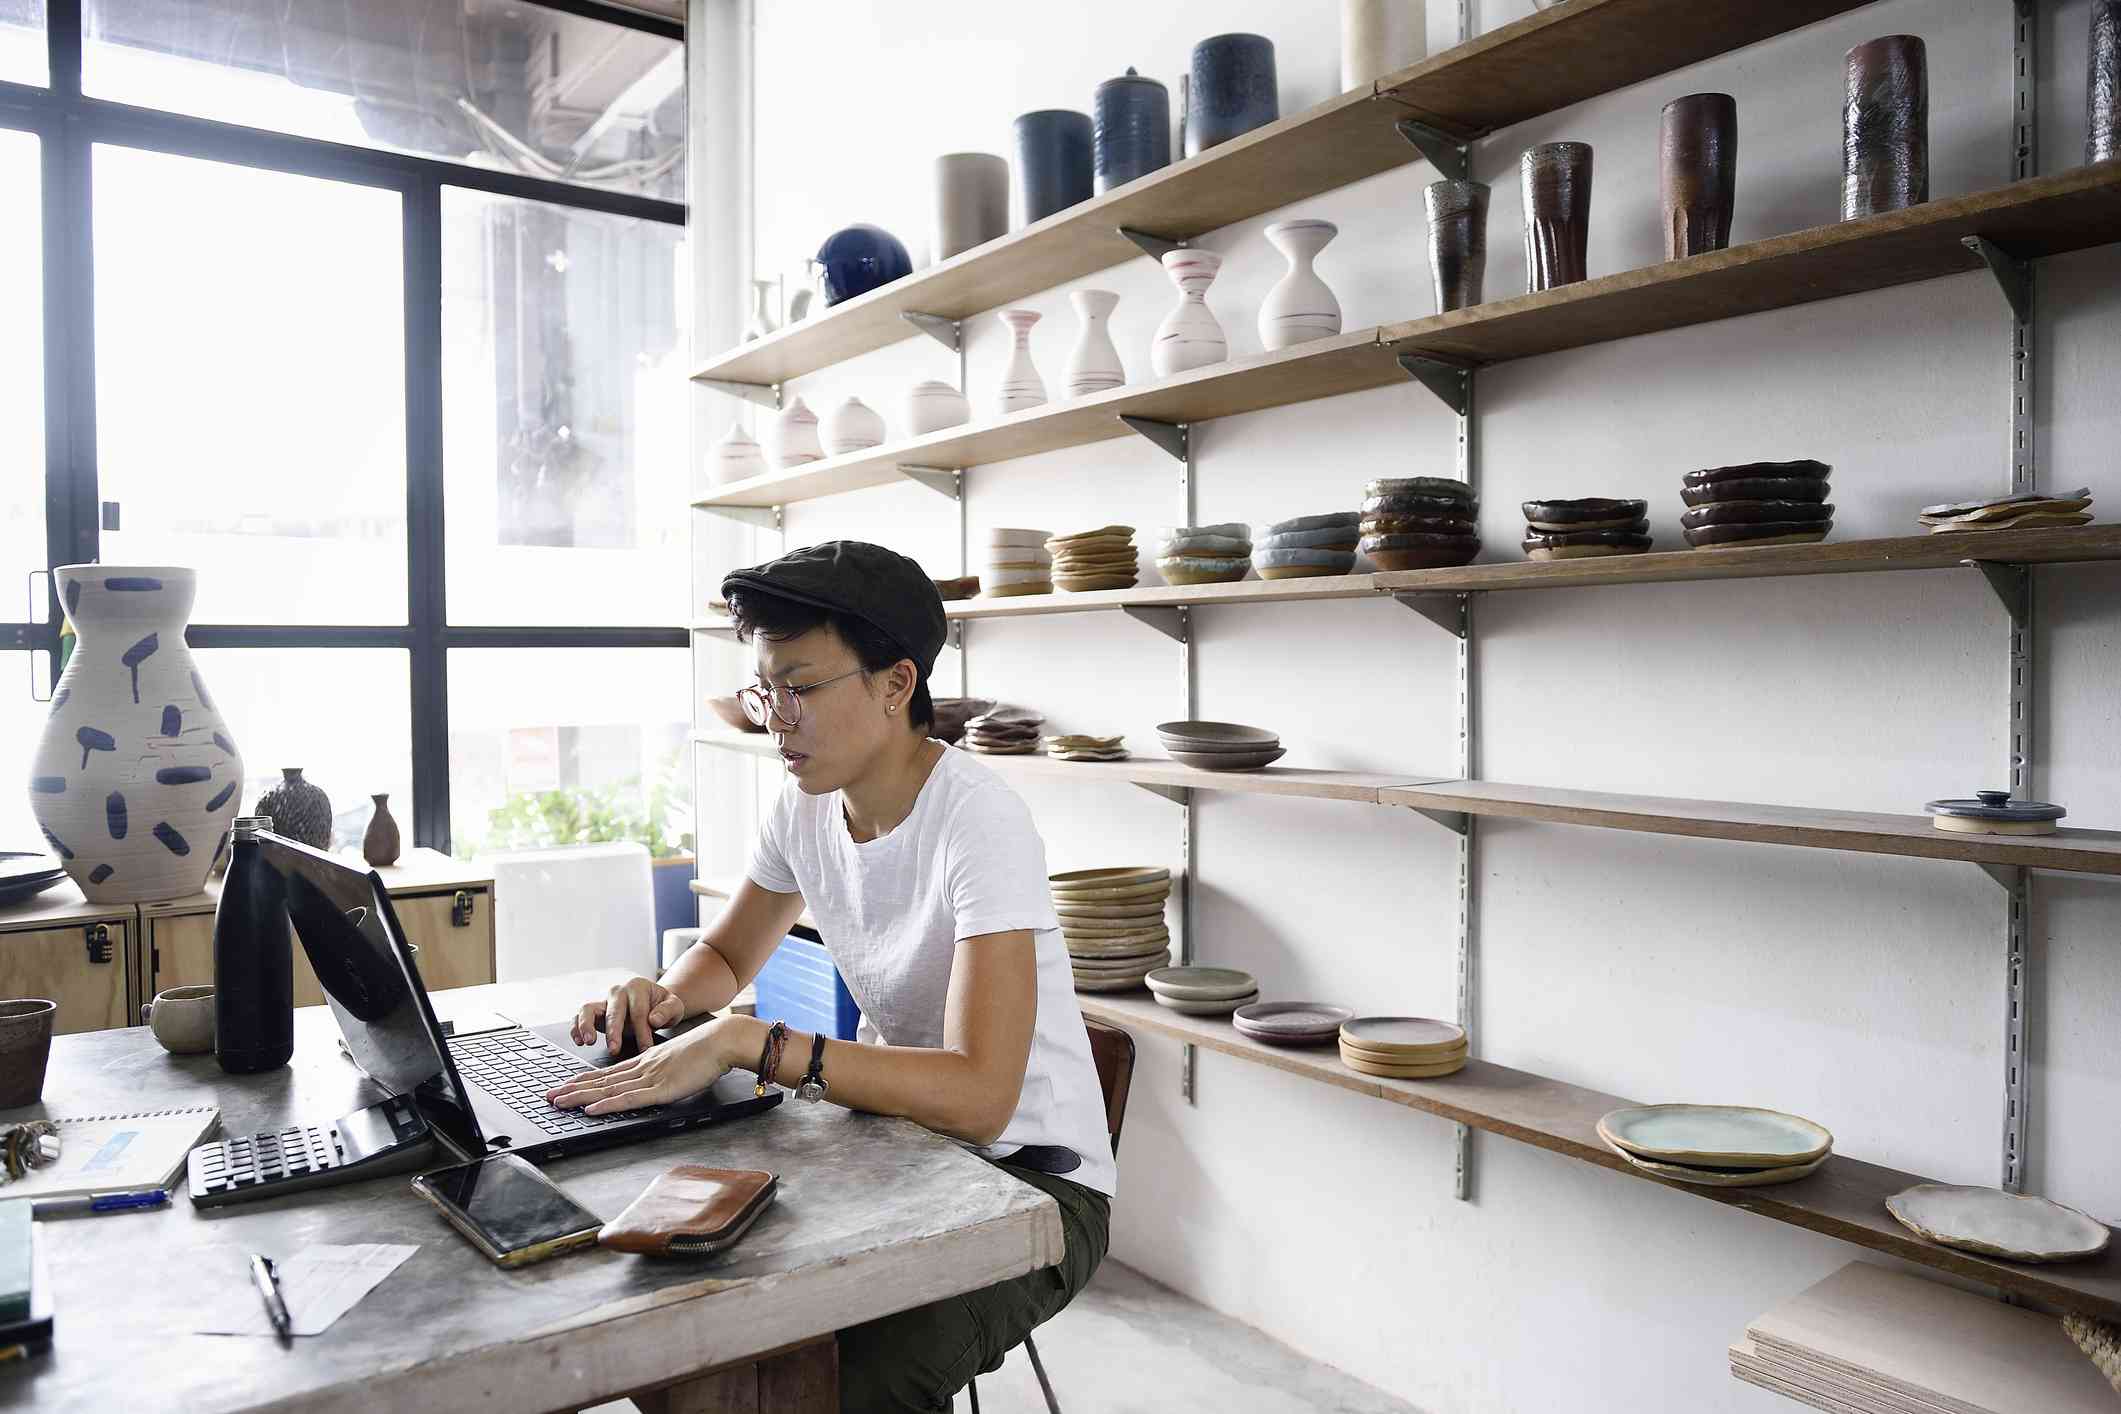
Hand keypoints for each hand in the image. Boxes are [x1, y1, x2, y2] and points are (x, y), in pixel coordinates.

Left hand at [546, 1018, 737, 1115]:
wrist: (723, 1040)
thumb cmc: (707, 1050)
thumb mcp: (679, 1059)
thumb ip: (665, 1069)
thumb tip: (657, 1079)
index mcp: (647, 1061)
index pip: (609, 1073)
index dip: (585, 1081)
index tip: (566, 1086)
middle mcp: (643, 1068)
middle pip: (601, 1080)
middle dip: (573, 1089)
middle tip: (550, 1096)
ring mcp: (650, 1077)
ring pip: (608, 1088)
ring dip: (581, 1096)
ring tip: (559, 1102)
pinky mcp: (661, 1088)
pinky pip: (628, 1098)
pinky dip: (607, 1104)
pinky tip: (591, 1109)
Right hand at [571, 976, 685, 1055]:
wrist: (654, 1004)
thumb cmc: (663, 1007)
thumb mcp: (674, 1006)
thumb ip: (667, 1011)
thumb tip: (653, 1019)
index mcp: (638, 987)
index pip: (638, 1011)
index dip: (641, 1031)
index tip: (645, 1049)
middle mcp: (618, 991)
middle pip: (613, 1010)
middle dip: (613, 1031)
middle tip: (614, 1048)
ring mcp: (604, 1001)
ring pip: (588, 1009)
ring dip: (587, 1025)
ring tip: (589, 1041)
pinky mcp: (594, 1012)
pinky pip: (579, 1017)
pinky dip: (576, 1028)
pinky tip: (579, 1041)